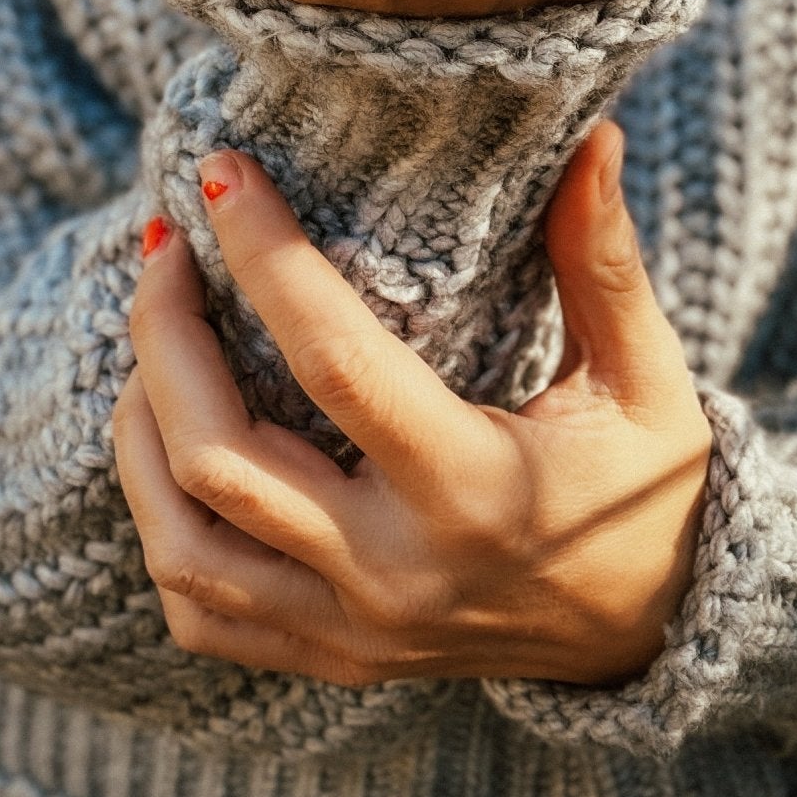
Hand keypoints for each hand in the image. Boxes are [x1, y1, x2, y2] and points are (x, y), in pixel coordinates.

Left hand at [115, 123, 712, 688]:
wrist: (656, 634)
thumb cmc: (650, 488)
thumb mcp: (645, 378)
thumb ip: (603, 261)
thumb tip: (594, 137)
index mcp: (475, 488)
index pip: (334, 362)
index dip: (266, 258)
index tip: (225, 174)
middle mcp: (396, 571)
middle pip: (218, 457)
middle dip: (163, 336)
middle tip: (164, 244)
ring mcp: (354, 629)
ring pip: (184, 545)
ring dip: (141, 433)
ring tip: (152, 344)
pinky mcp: (331, 659)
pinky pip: (202, 614)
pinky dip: (164, 527)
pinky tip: (170, 451)